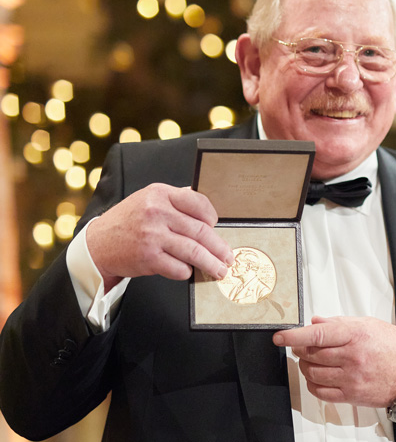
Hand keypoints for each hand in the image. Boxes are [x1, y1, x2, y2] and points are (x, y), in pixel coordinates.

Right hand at [86, 183, 234, 290]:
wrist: (97, 244)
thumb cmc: (127, 222)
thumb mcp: (147, 200)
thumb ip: (174, 200)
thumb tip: (204, 208)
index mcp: (160, 194)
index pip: (198, 203)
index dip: (212, 217)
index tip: (217, 226)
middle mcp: (156, 212)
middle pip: (200, 230)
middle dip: (219, 247)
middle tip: (228, 256)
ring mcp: (152, 235)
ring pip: (193, 251)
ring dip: (211, 263)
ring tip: (219, 269)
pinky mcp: (148, 258)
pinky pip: (179, 267)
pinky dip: (187, 271)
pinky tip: (189, 271)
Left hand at [273, 316, 395, 407]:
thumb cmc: (395, 347)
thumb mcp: (368, 324)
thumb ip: (339, 323)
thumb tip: (316, 322)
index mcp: (356, 335)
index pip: (317, 335)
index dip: (294, 335)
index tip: (281, 336)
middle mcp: (352, 357)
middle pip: (312, 354)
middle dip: (301, 350)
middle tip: (302, 346)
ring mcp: (352, 378)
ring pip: (313, 373)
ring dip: (306, 367)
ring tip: (311, 361)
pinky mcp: (352, 395)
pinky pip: (322, 392)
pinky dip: (313, 384)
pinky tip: (317, 377)